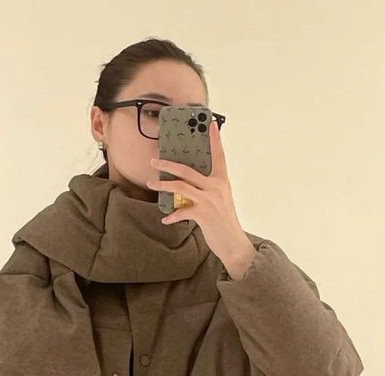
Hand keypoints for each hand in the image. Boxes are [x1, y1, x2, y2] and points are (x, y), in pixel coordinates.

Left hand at [145, 120, 254, 274]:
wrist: (233, 243)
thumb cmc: (224, 221)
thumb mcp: (220, 199)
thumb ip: (208, 188)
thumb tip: (188, 182)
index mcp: (222, 180)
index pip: (219, 155)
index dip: (214, 139)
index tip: (210, 123)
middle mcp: (216, 187)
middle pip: (188, 170)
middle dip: (169, 163)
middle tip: (155, 160)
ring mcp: (209, 200)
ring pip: (181, 186)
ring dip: (163, 184)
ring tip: (151, 183)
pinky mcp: (204, 215)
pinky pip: (182, 212)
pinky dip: (172, 216)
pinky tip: (165, 218)